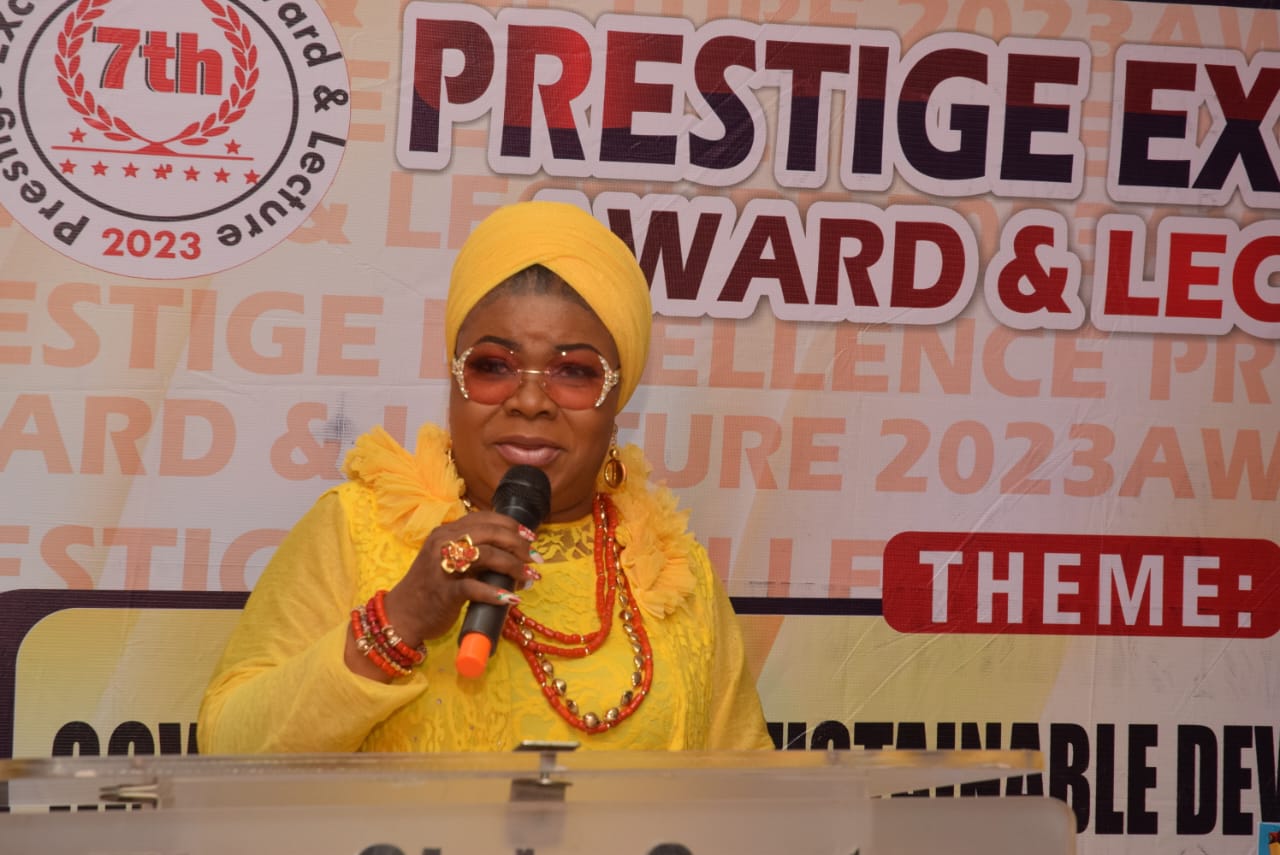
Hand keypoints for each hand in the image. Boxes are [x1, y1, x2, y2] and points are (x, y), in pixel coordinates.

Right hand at [381, 512, 540, 646]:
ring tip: (529, 577)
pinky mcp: (444, 591)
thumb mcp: (449, 561)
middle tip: (534, 558)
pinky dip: (496, 593)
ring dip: (513, 566)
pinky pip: (475, 588)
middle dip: (518, 544)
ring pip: (486, 556)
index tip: (529, 537)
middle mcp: (443, 543)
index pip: (485, 518)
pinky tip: (512, 599)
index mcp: (446, 532)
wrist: (402, 614)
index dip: (511, 526)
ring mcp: (443, 566)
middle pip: (490, 533)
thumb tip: (513, 556)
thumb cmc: (430, 588)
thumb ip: (473, 553)